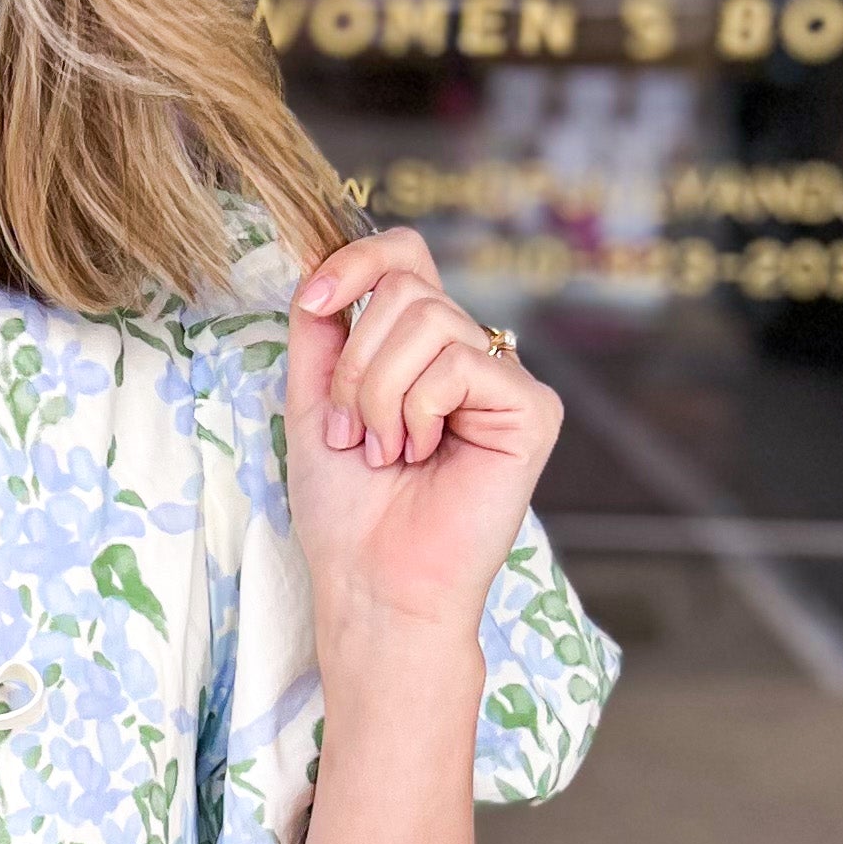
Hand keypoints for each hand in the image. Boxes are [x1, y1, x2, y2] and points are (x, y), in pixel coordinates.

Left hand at [284, 225, 561, 644]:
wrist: (373, 584)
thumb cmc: (348, 512)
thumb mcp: (314, 405)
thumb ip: (320, 335)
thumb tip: (320, 271)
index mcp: (422, 352)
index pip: (405, 259)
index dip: (356, 261)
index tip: (311, 303)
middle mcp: (470, 357)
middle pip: (407, 288)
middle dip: (356, 363)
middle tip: (355, 433)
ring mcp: (505, 381)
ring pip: (428, 320)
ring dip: (379, 393)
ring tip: (386, 451)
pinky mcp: (532, 409)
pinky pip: (459, 363)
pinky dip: (418, 410)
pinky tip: (423, 455)